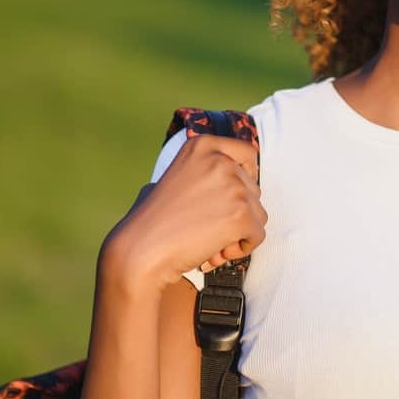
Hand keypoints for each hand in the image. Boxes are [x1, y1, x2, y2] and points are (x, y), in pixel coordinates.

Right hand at [103, 134, 267, 289]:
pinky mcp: (241, 215)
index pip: (248, 153)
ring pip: (258, 214)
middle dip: (236, 213)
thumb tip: (230, 178)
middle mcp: (221, 161)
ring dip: (238, 233)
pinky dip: (240, 249)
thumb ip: (204, 171)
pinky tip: (213, 253)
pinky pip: (257, 235)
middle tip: (206, 229)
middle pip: (254, 189)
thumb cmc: (152, 221)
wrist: (140, 250)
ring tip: (206, 242)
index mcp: (203, 145)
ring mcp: (233, 187)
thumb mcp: (176, 177)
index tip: (238, 192)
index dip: (248, 176)